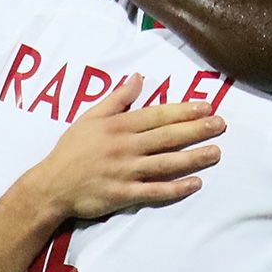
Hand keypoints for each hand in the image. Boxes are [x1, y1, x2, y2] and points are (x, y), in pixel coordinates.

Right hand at [23, 74, 224, 219]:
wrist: (51, 185)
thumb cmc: (71, 149)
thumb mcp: (90, 117)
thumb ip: (117, 99)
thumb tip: (138, 78)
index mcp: (118, 126)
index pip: (157, 116)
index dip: (183, 111)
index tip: (207, 106)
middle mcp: (125, 147)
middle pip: (167, 137)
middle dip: (196, 130)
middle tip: (221, 125)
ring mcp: (125, 171)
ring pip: (165, 163)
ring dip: (193, 157)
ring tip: (216, 152)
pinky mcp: (123, 194)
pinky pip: (154, 191)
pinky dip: (175, 188)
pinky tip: (195, 183)